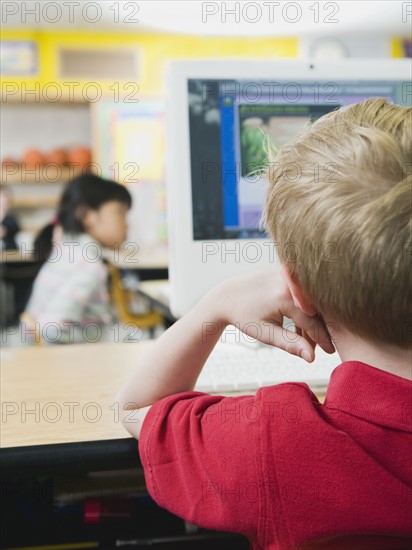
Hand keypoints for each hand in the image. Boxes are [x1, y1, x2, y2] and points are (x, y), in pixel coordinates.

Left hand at [208, 268, 334, 361]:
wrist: (228, 296)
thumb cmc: (244, 316)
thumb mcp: (265, 333)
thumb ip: (290, 344)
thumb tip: (312, 358)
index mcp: (285, 297)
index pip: (312, 322)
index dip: (322, 339)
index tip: (331, 352)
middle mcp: (290, 282)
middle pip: (316, 310)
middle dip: (320, 330)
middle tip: (324, 348)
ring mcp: (290, 274)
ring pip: (311, 301)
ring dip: (313, 320)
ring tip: (308, 340)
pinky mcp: (289, 272)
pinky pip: (304, 292)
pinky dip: (305, 308)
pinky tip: (301, 327)